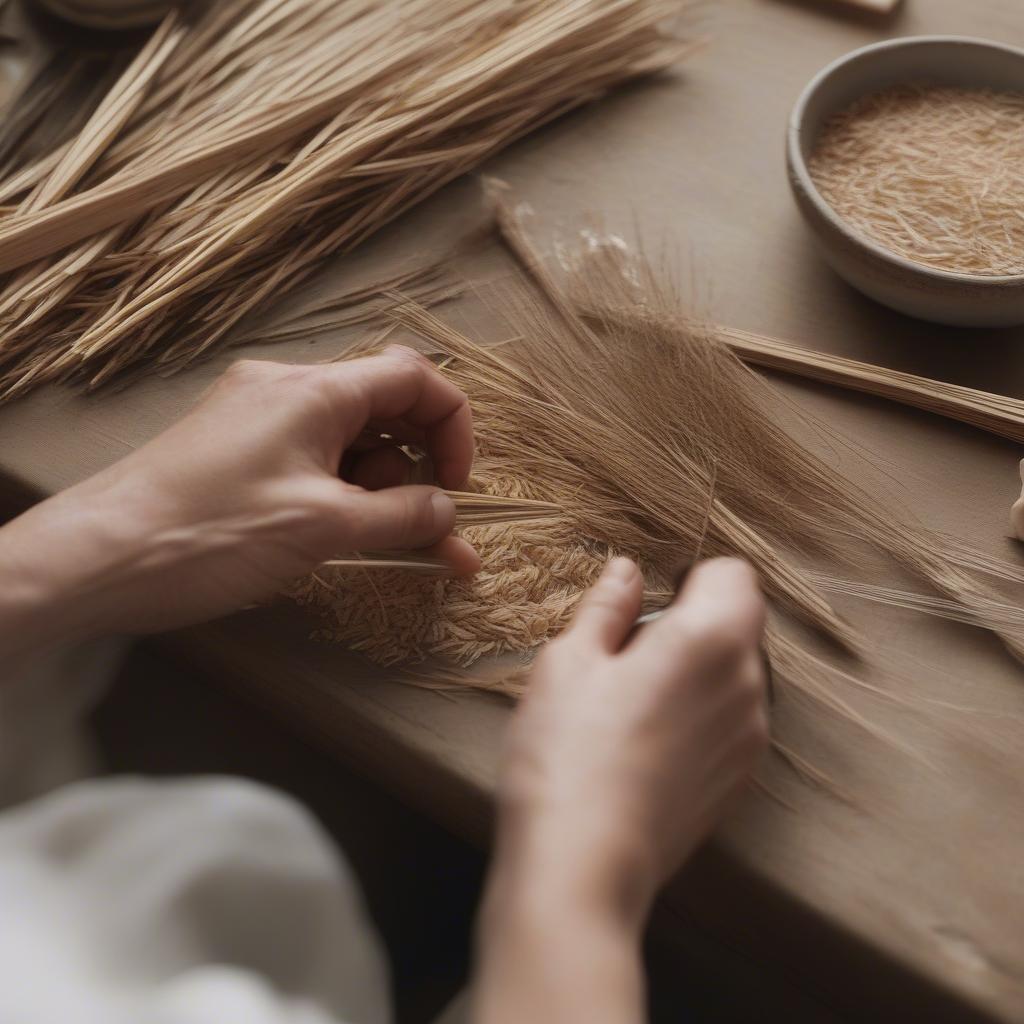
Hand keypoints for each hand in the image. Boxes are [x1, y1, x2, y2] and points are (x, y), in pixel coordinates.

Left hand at [0, 348, 477, 651]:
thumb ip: (401, 517)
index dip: (453, 426)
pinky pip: (312, 456)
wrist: (100, 556)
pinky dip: (342, 490)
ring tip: (389, 541)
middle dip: (419, 463)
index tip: (458, 487)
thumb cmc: (213, 533)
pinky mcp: (237, 446)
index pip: (413, 376)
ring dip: (382, 485)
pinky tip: (347, 532)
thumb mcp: (323, 528)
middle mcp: (287, 388)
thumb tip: (449, 513)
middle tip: (431, 522)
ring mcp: (258, 416)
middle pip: (384, 406)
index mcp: (314, 390)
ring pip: (349, 437)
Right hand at [496, 556, 767, 921]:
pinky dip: (698, 716)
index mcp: (711, 638)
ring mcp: (749, 738)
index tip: (647, 606)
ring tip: (630, 707)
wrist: (583, 864)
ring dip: (694, 672)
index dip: (690, 578)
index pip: (734, 574)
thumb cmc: (567, 753)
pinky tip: (644, 745)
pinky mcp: (739, 781)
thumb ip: (607, 606)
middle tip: (625, 659)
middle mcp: (748, 685)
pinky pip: (729, 721)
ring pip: (733, 674)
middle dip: (690, 624)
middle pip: (737, 624)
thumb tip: (627, 571)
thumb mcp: (569, 661)